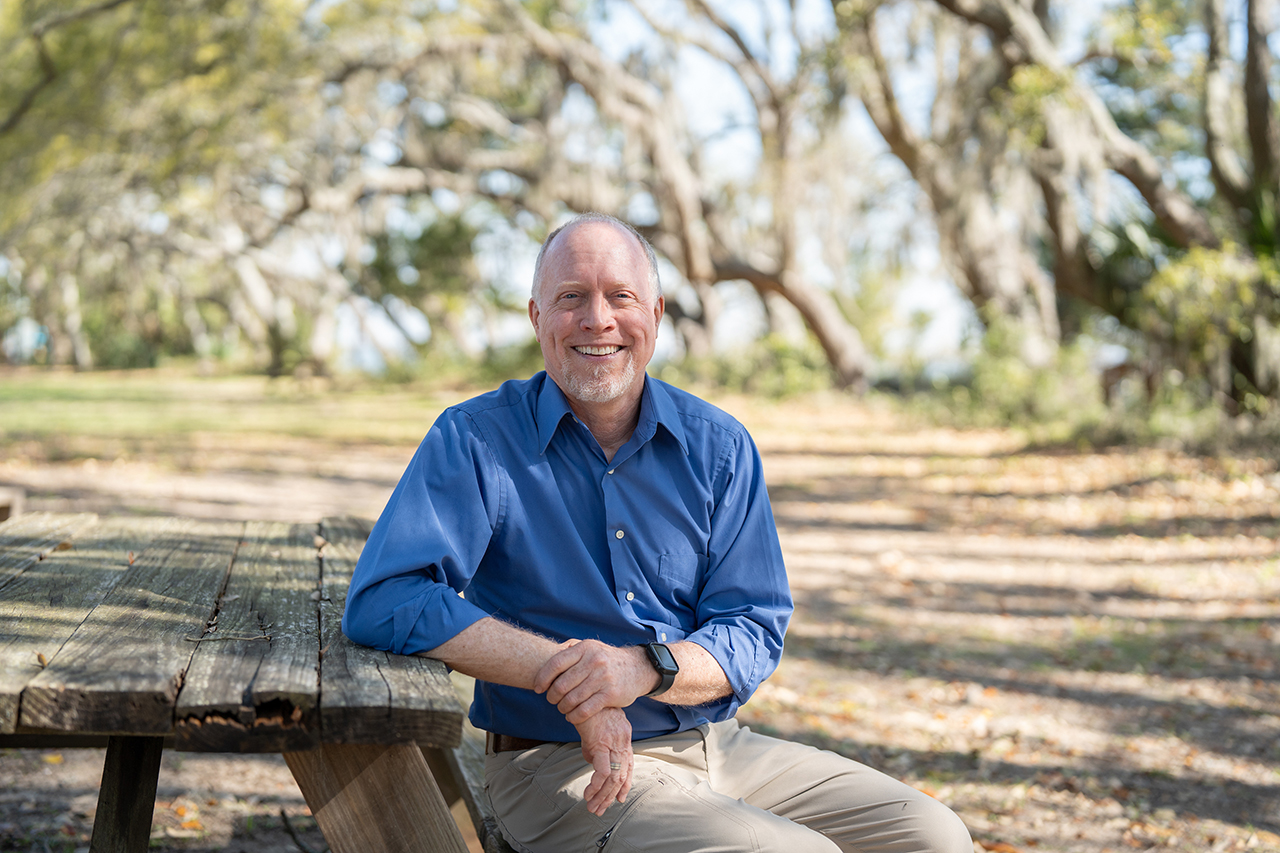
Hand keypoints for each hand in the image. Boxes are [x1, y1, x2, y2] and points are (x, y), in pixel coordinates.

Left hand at [534, 640, 655, 723]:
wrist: (637, 668)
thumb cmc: (606, 659)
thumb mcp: (590, 647)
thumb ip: (570, 648)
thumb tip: (546, 654)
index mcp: (585, 648)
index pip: (555, 664)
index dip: (542, 678)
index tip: (537, 688)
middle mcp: (594, 661)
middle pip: (561, 684)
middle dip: (552, 696)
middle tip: (551, 700)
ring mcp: (603, 678)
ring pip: (572, 699)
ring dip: (562, 707)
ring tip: (562, 708)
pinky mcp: (610, 695)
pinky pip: (585, 710)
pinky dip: (574, 716)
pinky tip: (572, 716)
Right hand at [575, 707, 632, 815]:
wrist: (581, 692)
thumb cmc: (586, 709)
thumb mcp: (594, 729)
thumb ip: (595, 745)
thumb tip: (591, 760)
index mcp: (623, 737)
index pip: (629, 766)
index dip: (625, 785)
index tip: (619, 799)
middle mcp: (623, 741)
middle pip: (623, 775)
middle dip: (611, 796)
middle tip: (599, 809)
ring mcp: (614, 742)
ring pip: (615, 777)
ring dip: (603, 796)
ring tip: (592, 807)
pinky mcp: (601, 743)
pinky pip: (603, 771)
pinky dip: (597, 786)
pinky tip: (588, 793)